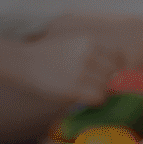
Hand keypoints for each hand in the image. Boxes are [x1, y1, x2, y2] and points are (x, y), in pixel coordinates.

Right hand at [10, 31, 125, 104]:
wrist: (24, 62)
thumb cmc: (48, 55)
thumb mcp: (73, 43)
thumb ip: (93, 53)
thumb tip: (115, 71)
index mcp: (89, 42)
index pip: (118, 57)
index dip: (116, 69)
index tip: (109, 75)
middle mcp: (88, 55)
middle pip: (114, 74)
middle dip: (109, 82)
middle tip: (98, 87)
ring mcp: (81, 71)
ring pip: (107, 87)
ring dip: (101, 93)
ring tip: (89, 93)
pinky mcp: (74, 88)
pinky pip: (98, 98)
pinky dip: (95, 101)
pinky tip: (86, 99)